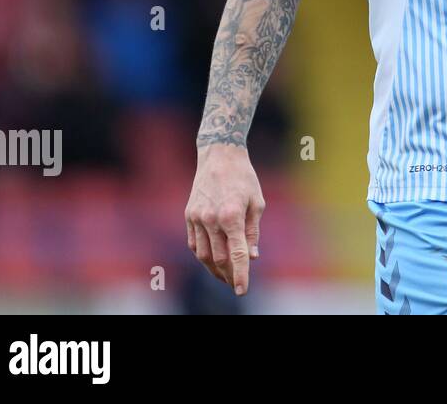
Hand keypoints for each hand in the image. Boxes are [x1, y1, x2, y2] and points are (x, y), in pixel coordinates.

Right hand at [185, 144, 264, 295]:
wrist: (219, 156)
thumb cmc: (243, 178)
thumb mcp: (257, 202)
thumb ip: (253, 231)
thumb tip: (252, 256)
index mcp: (231, 216)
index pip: (236, 254)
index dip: (241, 274)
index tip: (242, 290)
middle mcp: (211, 219)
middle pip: (218, 258)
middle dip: (228, 274)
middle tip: (237, 282)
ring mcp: (196, 218)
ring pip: (202, 254)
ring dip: (213, 269)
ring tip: (225, 276)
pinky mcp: (188, 215)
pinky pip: (194, 243)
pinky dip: (202, 255)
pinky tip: (211, 260)